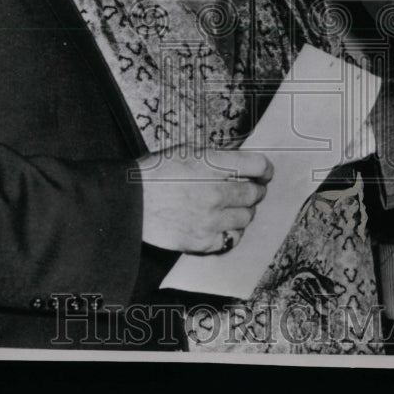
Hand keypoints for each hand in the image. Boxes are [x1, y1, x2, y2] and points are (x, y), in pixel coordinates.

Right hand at [137, 149, 273, 253]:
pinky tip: (222, 225)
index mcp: (214, 164)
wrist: (129, 201)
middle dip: (255, 191)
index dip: (264, 170)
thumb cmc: (154, 172)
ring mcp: (211, 219)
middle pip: (255, 194)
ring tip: (233, 208)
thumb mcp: (187, 151)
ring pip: (246, 218)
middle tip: (251, 191)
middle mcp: (217, 192)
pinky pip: (231, 239)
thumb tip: (239, 163)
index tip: (264, 174)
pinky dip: (230, 232)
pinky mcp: (203, 241)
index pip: (258, 166)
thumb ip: (217, 158)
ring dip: (243, 212)